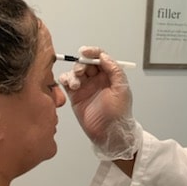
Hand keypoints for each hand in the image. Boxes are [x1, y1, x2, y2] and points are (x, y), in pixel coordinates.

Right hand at [59, 46, 140, 160]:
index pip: (100, 57)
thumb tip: (103, 56)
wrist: (110, 134)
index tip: (84, 51)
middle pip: (85, 63)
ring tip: (76, 85)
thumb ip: (114, 70)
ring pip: (75, 72)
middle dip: (81, 64)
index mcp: (109, 75)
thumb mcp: (122, 89)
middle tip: (81, 72)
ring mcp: (85, 87)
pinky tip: (68, 85)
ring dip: (73, 74)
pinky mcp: (75, 96)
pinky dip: (65, 80)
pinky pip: (67, 83)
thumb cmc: (120, 114)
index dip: (92, 52)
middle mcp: (97, 79)